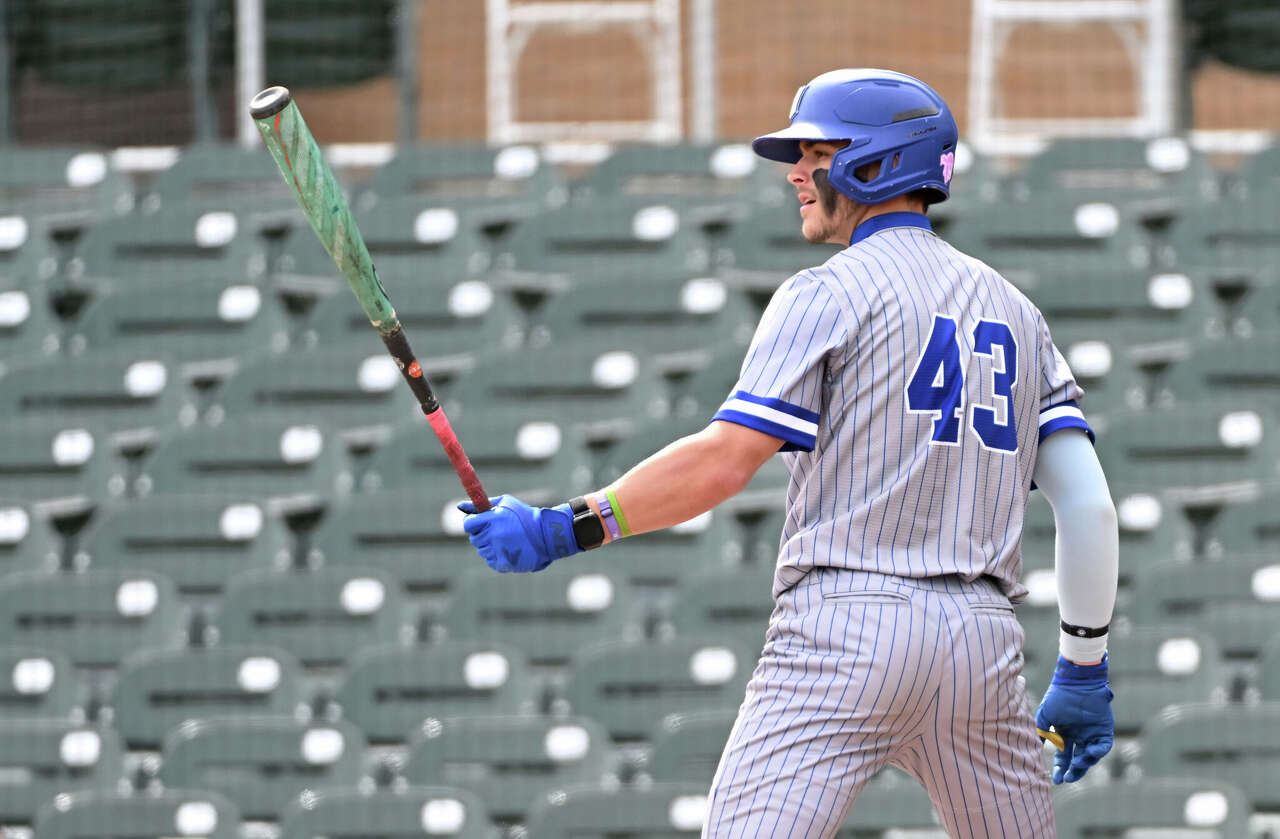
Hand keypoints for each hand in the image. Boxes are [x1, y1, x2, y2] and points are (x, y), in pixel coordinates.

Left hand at [458, 495, 578, 572]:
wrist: (547, 535)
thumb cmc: (525, 516)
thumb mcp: (505, 504)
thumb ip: (481, 505)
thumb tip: (460, 506)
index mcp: (493, 519)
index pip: (469, 524)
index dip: (473, 523)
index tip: (479, 523)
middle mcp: (493, 535)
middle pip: (475, 538)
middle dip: (483, 534)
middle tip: (497, 531)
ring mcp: (498, 550)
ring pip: (482, 550)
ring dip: (490, 545)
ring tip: (507, 540)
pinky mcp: (504, 563)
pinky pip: (491, 560)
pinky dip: (497, 556)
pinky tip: (510, 549)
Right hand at [1035, 655, 1114, 783]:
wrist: (1075, 682)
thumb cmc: (1058, 696)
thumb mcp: (1045, 715)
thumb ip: (1041, 732)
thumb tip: (1035, 747)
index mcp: (1066, 733)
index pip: (1063, 756)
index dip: (1059, 768)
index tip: (1056, 780)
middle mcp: (1080, 736)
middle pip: (1078, 760)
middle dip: (1073, 771)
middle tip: (1067, 778)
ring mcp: (1092, 733)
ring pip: (1091, 755)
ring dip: (1085, 763)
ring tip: (1076, 765)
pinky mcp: (1104, 729)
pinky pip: (1104, 745)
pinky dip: (1098, 752)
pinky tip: (1089, 752)